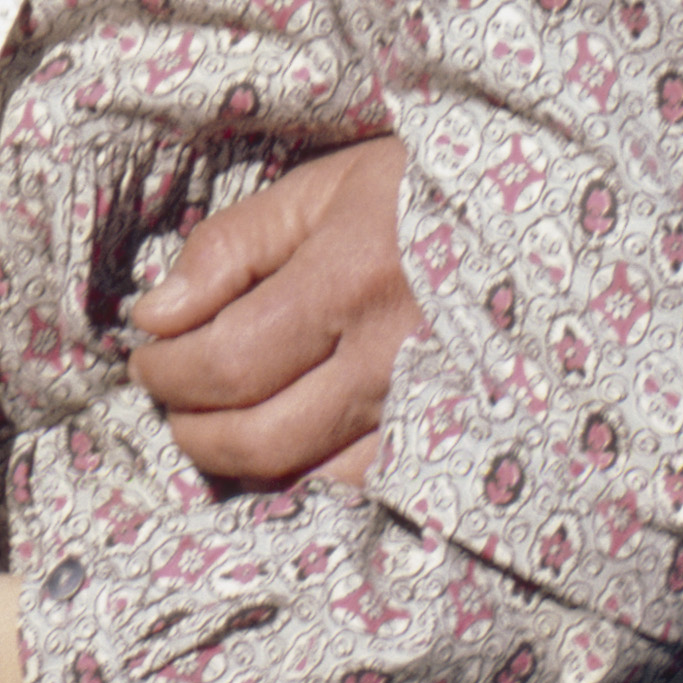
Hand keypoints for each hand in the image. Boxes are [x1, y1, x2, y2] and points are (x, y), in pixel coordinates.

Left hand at [129, 136, 422, 486]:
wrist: (537, 217)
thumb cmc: (418, 192)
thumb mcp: (320, 188)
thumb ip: (231, 246)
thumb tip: (156, 312)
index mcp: (348, 282)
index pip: (228, 361)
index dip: (168, 369)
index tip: (145, 351)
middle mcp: (389, 361)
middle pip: (259, 438)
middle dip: (189, 424)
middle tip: (166, 391)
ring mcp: (427, 413)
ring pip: (306, 479)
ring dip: (237, 461)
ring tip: (213, 418)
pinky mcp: (454, 444)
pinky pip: (362, 493)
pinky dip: (305, 480)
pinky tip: (281, 447)